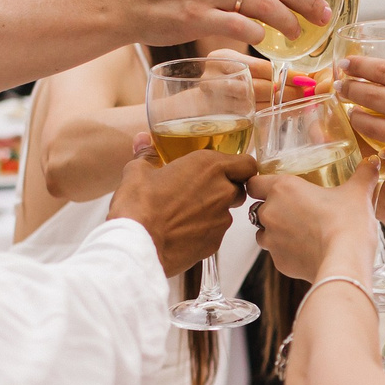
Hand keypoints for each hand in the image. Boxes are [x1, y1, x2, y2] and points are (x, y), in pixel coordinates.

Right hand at [109, 147, 254, 275]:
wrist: (137, 243)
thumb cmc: (139, 204)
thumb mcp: (137, 171)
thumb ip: (148, 154)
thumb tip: (143, 141)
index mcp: (209, 166)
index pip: (246, 163)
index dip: (241, 167)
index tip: (231, 169)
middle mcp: (222, 191)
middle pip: (238, 188)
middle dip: (224, 189)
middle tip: (199, 190)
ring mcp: (221, 219)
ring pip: (225, 212)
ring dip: (211, 211)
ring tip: (183, 213)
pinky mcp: (215, 242)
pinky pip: (215, 233)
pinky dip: (203, 231)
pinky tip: (181, 231)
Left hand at [246, 168, 377, 283]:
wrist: (345, 262)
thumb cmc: (348, 222)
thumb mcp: (358, 192)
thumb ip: (364, 174)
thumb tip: (373, 162)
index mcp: (282, 189)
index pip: (253, 183)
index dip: (261, 184)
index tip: (274, 187)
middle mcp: (270, 213)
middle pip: (258, 208)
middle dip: (274, 209)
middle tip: (297, 209)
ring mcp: (271, 240)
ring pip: (264, 233)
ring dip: (277, 231)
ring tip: (302, 232)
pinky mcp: (278, 262)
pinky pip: (277, 254)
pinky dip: (288, 252)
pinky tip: (308, 250)